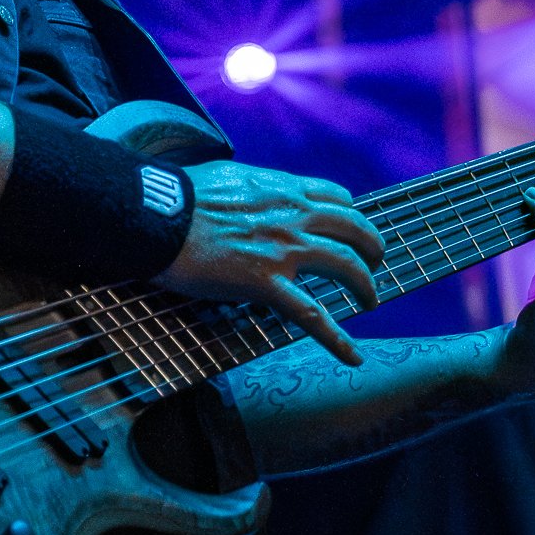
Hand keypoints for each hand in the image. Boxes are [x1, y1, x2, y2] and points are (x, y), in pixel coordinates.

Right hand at [155, 161, 386, 365]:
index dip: (349, 213)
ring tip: (371, 299)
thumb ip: (250, 189)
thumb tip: (244, 195)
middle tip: (376, 261)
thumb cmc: (180, 195)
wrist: (158, 216)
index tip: (348, 226)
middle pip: (354, 227)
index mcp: (282, 188)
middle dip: (372, 246)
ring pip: (346, 266)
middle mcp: (293, 215)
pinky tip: (353, 357)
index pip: (335, 195)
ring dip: (366, 284)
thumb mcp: (228, 177)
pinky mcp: (266, 284)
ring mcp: (284, 250)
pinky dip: (338, 339)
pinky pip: (312, 316)